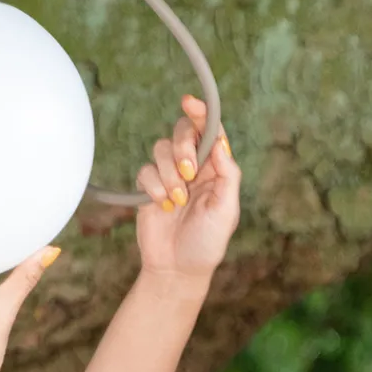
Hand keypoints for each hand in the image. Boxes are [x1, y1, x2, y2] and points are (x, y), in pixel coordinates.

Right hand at [135, 95, 240, 286]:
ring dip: (168, 174)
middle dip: (183, 148)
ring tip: (176, 201)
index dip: (202, 114)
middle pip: (183, 133)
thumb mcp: (226, 210)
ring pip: (161, 150)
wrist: (177, 269)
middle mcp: (193, 168)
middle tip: (188, 173)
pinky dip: (153, 186)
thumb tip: (220, 143)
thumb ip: (227, 174)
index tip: (190, 102)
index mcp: (217, 169)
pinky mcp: (148, 189)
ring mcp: (169, 177)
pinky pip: (145, 171)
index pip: (210, 132)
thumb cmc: (207, 243)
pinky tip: (162, 206)